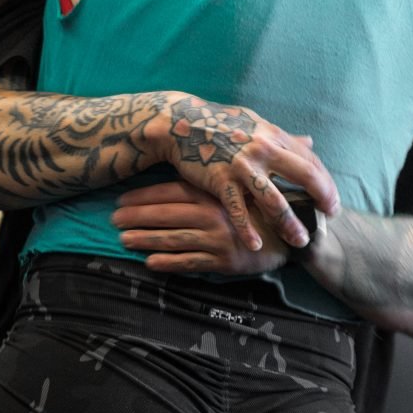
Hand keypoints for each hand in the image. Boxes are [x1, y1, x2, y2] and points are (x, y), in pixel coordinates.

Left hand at [112, 181, 290, 275]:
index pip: (173, 192)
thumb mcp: (248, 181)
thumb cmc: (269, 203)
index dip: (145, 196)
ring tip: (124, 241)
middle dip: (138, 217)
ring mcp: (219, 238)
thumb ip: (224, 171)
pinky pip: (191, 262)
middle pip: (168, 214)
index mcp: (216, 192)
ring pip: (174, 238)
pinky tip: (150, 263)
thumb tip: (210, 148)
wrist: (300, 233)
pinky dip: (169, 263)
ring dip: (147, 239)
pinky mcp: (225, 261)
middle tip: (113, 220)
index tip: (122, 200)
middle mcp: (214, 214)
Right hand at [144, 94, 338, 251]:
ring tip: (300, 240)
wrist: (181, 123)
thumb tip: (311, 142)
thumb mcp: (256, 125)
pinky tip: (256, 245)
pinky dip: (247, 230)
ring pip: (275, 200)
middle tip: (329, 218)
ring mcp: (243, 166)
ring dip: (290, 223)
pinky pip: (238, 210)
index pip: (311, 161)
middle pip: (305, 177)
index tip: (331, 201)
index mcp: (274, 136)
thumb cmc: (220, 124)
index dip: (326, 183)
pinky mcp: (221, 180)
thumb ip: (284, 137)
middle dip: (322, 199)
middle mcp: (263, 149)